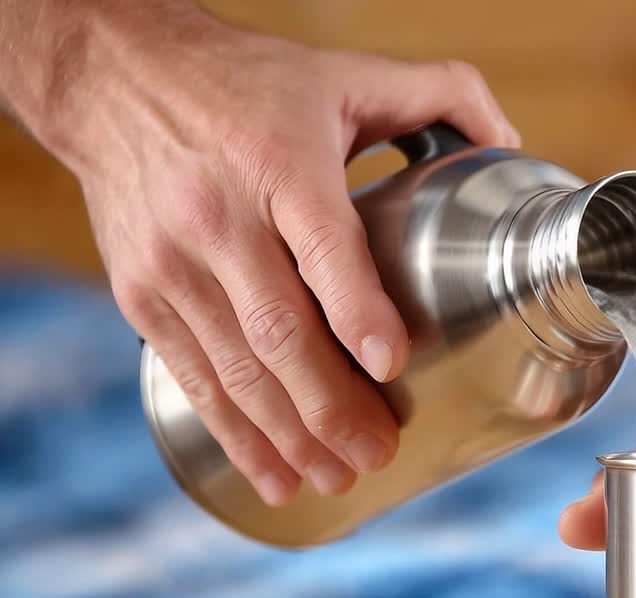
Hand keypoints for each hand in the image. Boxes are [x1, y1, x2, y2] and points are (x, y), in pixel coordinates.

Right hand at [51, 9, 517, 504]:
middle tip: (379, 452)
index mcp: (279, 161)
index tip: (392, 363)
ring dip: (289, 433)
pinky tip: (273, 474)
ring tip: (338, 478)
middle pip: (279, 328)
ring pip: (236, 366)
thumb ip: (442, 93)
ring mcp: (174, 262)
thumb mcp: (345, 72)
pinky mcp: (142, 294)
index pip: (322, 245)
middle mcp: (219, 216)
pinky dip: (234, 432)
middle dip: (331, 405)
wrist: (113, 79)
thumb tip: (511, 141)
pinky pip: (193, 376)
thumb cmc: (247, 82)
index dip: (357, 310)